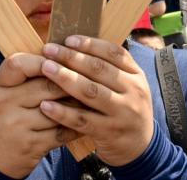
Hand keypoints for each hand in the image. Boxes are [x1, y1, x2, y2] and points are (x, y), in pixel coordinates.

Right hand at [0, 52, 77, 177]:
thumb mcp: (5, 93)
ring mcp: (17, 126)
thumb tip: (61, 57)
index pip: (18, 64)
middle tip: (89, 78)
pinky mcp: (31, 146)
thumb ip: (26, 77)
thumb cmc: (3, 117)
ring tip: (93, 98)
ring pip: (58, 109)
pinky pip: (61, 132)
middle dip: (70, 82)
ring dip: (78, 105)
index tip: (58, 60)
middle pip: (47, 85)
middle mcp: (5, 104)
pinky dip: (76, 126)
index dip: (42, 60)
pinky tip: (86, 120)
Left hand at [39, 36, 153, 166]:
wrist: (140, 147)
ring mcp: (122, 113)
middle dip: (71, 57)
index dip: (89, 44)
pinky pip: (82, 120)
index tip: (68, 39)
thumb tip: (76, 45)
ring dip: (65, 78)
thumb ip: (110, 68)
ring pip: (90, 92)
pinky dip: (62, 112)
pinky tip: (45, 105)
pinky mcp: (109, 132)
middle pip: (99, 69)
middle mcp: (133, 91)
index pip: (113, 52)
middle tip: (49, 50)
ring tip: (46, 69)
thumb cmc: (125, 109)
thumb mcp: (128, 86)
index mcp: (136, 75)